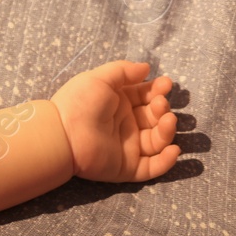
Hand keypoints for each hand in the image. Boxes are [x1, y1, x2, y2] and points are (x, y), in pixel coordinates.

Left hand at [50, 60, 180, 181]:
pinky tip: (174, 149)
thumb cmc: (79, 102)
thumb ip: (124, 71)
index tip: (164, 85)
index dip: (158, 90)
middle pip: (155, 118)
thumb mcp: (100, 78)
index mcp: (119, 104)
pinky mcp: (126, 167)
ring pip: (157, 141)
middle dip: (162, 109)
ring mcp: (127, 147)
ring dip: (168, 131)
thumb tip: (146, 68)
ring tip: (167, 120)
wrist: (62, 134)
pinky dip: (166, 161)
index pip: (146, 97)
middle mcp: (125, 125)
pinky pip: (152, 168)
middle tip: (159, 103)